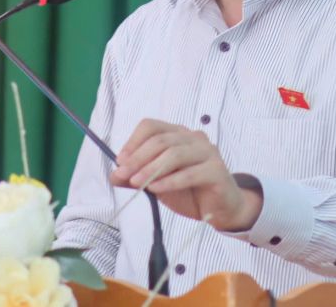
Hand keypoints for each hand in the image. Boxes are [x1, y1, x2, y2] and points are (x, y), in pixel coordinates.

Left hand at [108, 119, 262, 231]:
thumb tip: (114, 175)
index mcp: (178, 134)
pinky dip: (170, 181)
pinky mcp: (217, 170)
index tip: (120, 161)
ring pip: (175, 154)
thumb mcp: (158, 183)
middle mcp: (193, 138)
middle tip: (123, 174)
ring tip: (137, 183)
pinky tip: (156, 189)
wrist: (221, 210)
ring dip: (151, 169)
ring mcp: (208, 152)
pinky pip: (190, 173)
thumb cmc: (190, 191)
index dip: (133, 141)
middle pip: (161, 140)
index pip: (151, 126)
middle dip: (138, 158)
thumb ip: (137, 177)